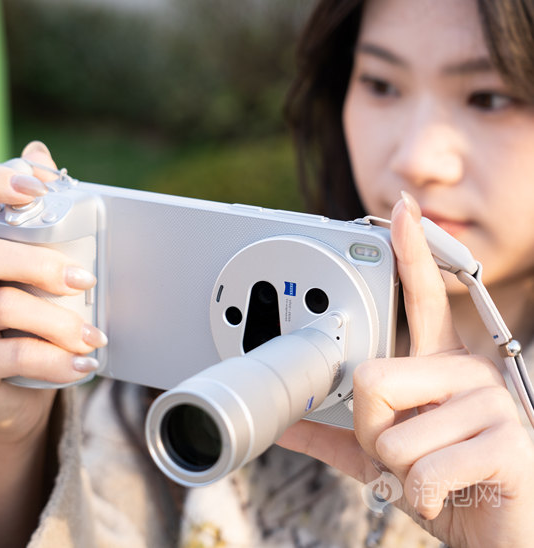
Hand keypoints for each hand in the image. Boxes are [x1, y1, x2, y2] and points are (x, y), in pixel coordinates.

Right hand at [0, 142, 106, 546]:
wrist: (13, 392)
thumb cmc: (28, 323)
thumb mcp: (33, 272)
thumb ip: (37, 219)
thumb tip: (37, 152)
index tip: (38, 189)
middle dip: (43, 265)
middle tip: (86, 282)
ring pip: (3, 305)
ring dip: (61, 321)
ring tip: (95, 336)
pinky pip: (12, 354)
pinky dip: (57, 358)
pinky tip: (85, 363)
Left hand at [276, 195, 533, 546]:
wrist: (501, 537)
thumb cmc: (449, 487)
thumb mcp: (383, 459)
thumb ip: (336, 437)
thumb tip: (287, 424)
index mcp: (439, 366)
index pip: (423, 298)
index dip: (410, 253)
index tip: (402, 211)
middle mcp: (466, 373)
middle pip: (370, 380)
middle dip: (373, 434)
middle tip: (408, 456)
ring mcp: (491, 404)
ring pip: (391, 435)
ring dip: (400, 473)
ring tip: (436, 476)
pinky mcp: (508, 443)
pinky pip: (423, 470)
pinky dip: (424, 498)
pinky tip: (453, 495)